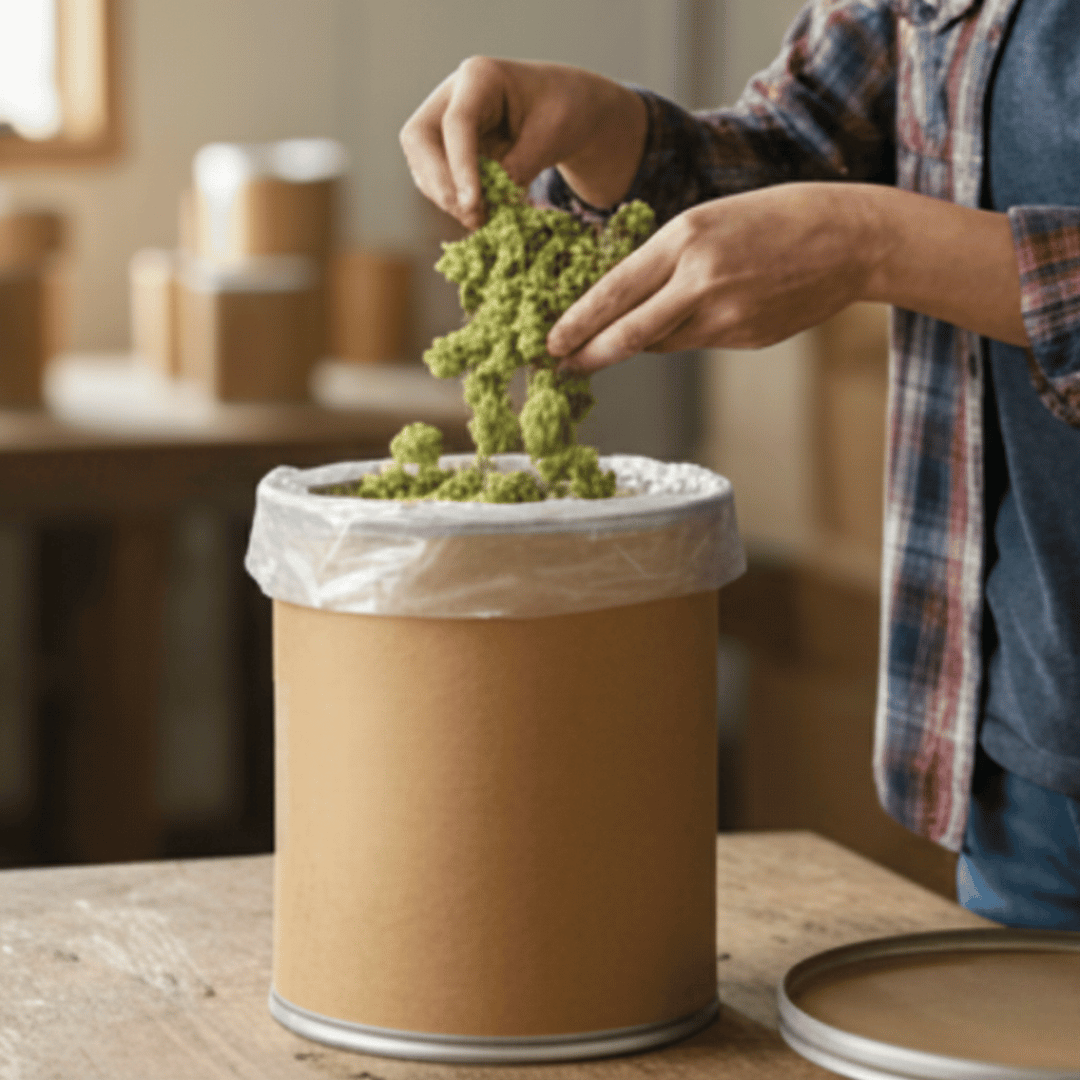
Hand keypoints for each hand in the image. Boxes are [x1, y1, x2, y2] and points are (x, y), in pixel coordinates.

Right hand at [399, 57, 646, 230]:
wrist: (565, 108)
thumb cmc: (564, 110)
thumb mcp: (553, 134)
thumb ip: (521, 164)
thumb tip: (491, 199)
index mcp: (480, 77)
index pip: (457, 123)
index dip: (461, 167)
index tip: (473, 206)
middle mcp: (451, 95)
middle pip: (420, 139)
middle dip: (441, 183)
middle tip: (472, 217)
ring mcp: (443, 121)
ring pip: (421, 162)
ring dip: (445, 197)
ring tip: (481, 220)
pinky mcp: (445, 149)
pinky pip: (434, 178)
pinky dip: (452, 200)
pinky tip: (479, 214)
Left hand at [547, 181, 1028, 371]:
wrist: (847, 239)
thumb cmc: (773, 218)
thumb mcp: (709, 218)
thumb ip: (667, 260)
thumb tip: (627, 303)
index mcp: (684, 238)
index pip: (615, 289)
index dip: (578, 321)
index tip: (550, 341)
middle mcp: (700, 280)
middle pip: (629, 333)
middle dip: (589, 354)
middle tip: (559, 367)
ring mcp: (725, 315)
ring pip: (661, 343)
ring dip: (634, 345)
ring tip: (608, 346)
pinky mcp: (744, 338)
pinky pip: (695, 344)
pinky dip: (679, 338)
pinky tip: (691, 321)